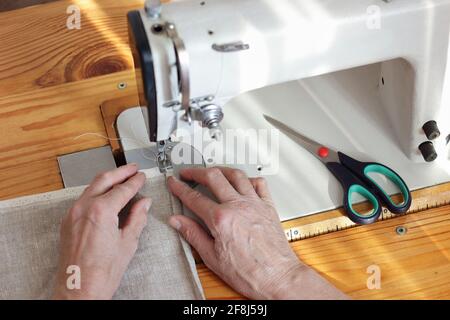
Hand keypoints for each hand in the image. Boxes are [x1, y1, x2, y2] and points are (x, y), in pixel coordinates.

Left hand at [52, 164, 151, 299]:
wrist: (79, 290)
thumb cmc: (101, 273)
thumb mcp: (128, 243)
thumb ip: (137, 218)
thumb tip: (144, 204)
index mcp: (101, 211)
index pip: (122, 189)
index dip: (135, 182)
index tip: (142, 177)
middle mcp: (84, 208)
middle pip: (104, 180)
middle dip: (120, 172)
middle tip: (132, 169)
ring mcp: (73, 214)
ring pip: (91, 187)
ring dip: (107, 180)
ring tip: (121, 178)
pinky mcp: (68, 221)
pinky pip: (83, 199)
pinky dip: (97, 192)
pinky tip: (106, 195)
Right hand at [167, 167, 346, 299]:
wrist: (277, 278)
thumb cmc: (249, 273)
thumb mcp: (212, 258)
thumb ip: (193, 234)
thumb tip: (178, 222)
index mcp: (221, 219)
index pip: (194, 197)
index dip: (180, 188)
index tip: (174, 183)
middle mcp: (238, 207)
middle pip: (214, 177)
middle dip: (197, 171)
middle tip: (188, 173)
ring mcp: (255, 204)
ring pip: (236, 175)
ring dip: (221, 170)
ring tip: (212, 171)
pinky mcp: (268, 206)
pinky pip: (259, 184)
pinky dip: (249, 178)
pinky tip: (243, 181)